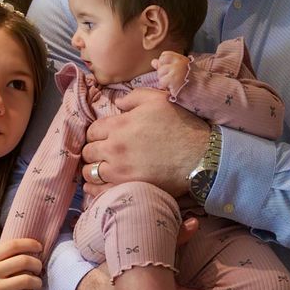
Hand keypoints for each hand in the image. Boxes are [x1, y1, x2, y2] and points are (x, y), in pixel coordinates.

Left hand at [80, 90, 208, 196]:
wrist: (200, 155)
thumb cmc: (181, 124)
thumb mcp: (157, 99)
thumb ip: (133, 98)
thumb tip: (117, 103)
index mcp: (119, 125)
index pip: (92, 131)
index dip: (98, 133)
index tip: (105, 137)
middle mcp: (114, 148)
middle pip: (89, 151)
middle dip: (94, 150)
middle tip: (103, 153)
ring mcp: (119, 170)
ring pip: (90, 171)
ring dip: (92, 168)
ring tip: (101, 169)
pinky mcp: (127, 187)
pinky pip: (99, 191)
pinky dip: (94, 188)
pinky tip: (96, 186)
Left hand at [152, 51, 189, 94]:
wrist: (200, 89)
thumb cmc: (189, 79)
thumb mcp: (180, 68)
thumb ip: (166, 64)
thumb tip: (153, 62)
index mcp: (181, 59)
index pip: (164, 55)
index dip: (164, 63)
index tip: (170, 69)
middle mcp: (178, 63)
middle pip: (160, 66)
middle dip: (163, 74)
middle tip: (173, 78)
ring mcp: (176, 72)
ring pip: (160, 74)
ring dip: (164, 81)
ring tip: (173, 83)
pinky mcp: (173, 81)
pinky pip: (162, 83)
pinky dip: (165, 87)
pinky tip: (173, 88)